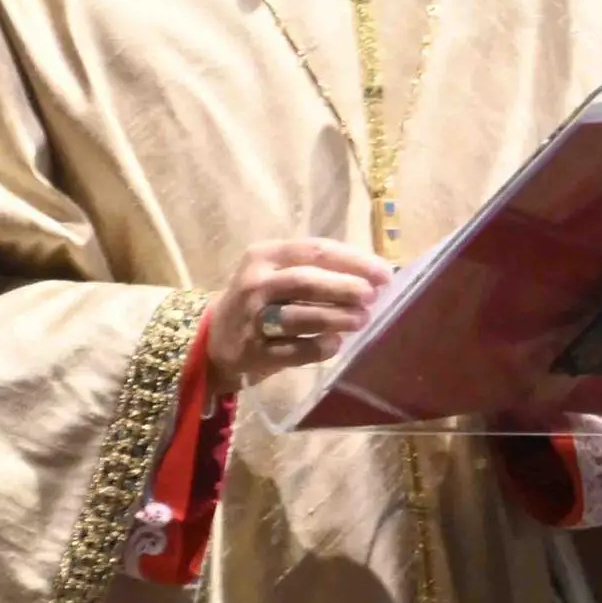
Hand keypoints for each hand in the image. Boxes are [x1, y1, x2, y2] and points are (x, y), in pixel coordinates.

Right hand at [206, 238, 389, 392]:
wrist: (217, 336)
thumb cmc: (262, 297)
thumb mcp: (277, 270)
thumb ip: (317, 268)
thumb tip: (374, 274)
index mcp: (264, 255)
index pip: (314, 250)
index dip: (353, 260)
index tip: (384, 273)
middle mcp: (256, 284)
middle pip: (305, 281)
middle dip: (344, 287)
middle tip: (371, 296)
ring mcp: (252, 319)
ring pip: (298, 316)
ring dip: (335, 317)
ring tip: (362, 319)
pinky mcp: (255, 352)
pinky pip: (293, 351)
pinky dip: (318, 348)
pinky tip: (336, 344)